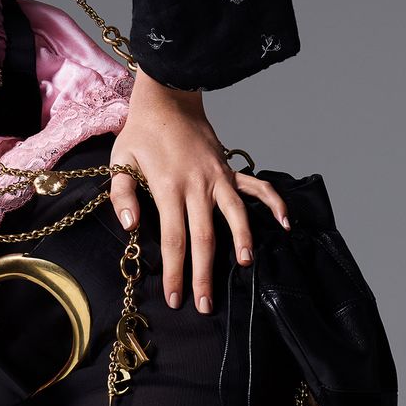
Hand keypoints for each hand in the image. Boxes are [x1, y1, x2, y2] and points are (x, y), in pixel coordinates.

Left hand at [108, 70, 289, 312]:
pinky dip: (273, 203)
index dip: (175, 271)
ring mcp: (218, 177)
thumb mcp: (120, 161)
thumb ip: (121, 195)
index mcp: (168, 187)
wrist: (168, 100)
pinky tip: (285, 223)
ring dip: (243, 241)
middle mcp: (198, 185)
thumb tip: (130, 224)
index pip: (174, 239)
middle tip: (206, 305)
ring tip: (246, 266)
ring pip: (235, 215)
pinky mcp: (229, 170)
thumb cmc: (141, 134)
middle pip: (204, 237)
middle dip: (205, 273)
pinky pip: (256, 187)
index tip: (175, 298)